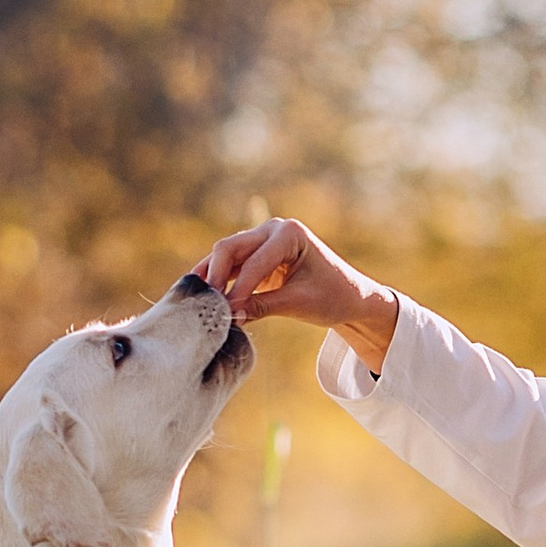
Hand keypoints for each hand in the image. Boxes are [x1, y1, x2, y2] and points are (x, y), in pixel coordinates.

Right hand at [203, 214, 398, 369]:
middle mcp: (272, 230)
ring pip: (225, 256)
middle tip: (203, 305)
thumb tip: (229, 316)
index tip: (224, 313)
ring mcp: (262, 240)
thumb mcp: (299, 303)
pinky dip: (217, 280)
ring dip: (210, 277)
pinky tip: (200, 296)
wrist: (350, 296)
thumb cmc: (333, 296)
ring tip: (195, 302)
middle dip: (214, 276)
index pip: (254, 261)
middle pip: (230, 248)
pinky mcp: (256, 255)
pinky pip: (230, 265)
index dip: (237, 288)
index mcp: (289, 233)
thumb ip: (262, 306)